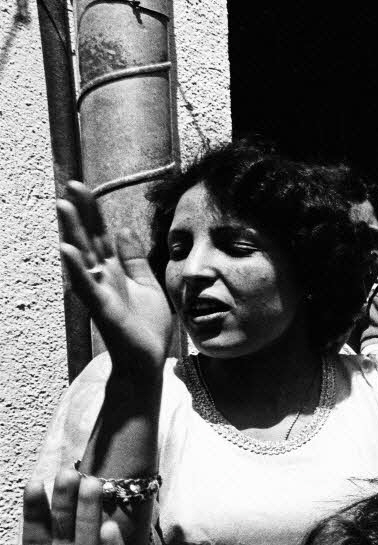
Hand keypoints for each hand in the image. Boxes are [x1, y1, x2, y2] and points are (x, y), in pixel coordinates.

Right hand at [57, 182, 172, 373]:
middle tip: (71, 184)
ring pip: (82, 256)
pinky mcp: (102, 308)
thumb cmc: (144, 325)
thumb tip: (124, 229)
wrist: (147, 359)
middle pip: (89, 239)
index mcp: (114, 270)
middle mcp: (102, 277)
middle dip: (80, 212)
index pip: (101, 234)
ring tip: (63, 205)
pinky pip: (86, 285)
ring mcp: (99, 291)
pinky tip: (67, 249)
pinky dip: (76, 267)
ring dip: (72, 231)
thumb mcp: (146, 284)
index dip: (94, 211)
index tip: (84, 187)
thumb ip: (134, 259)